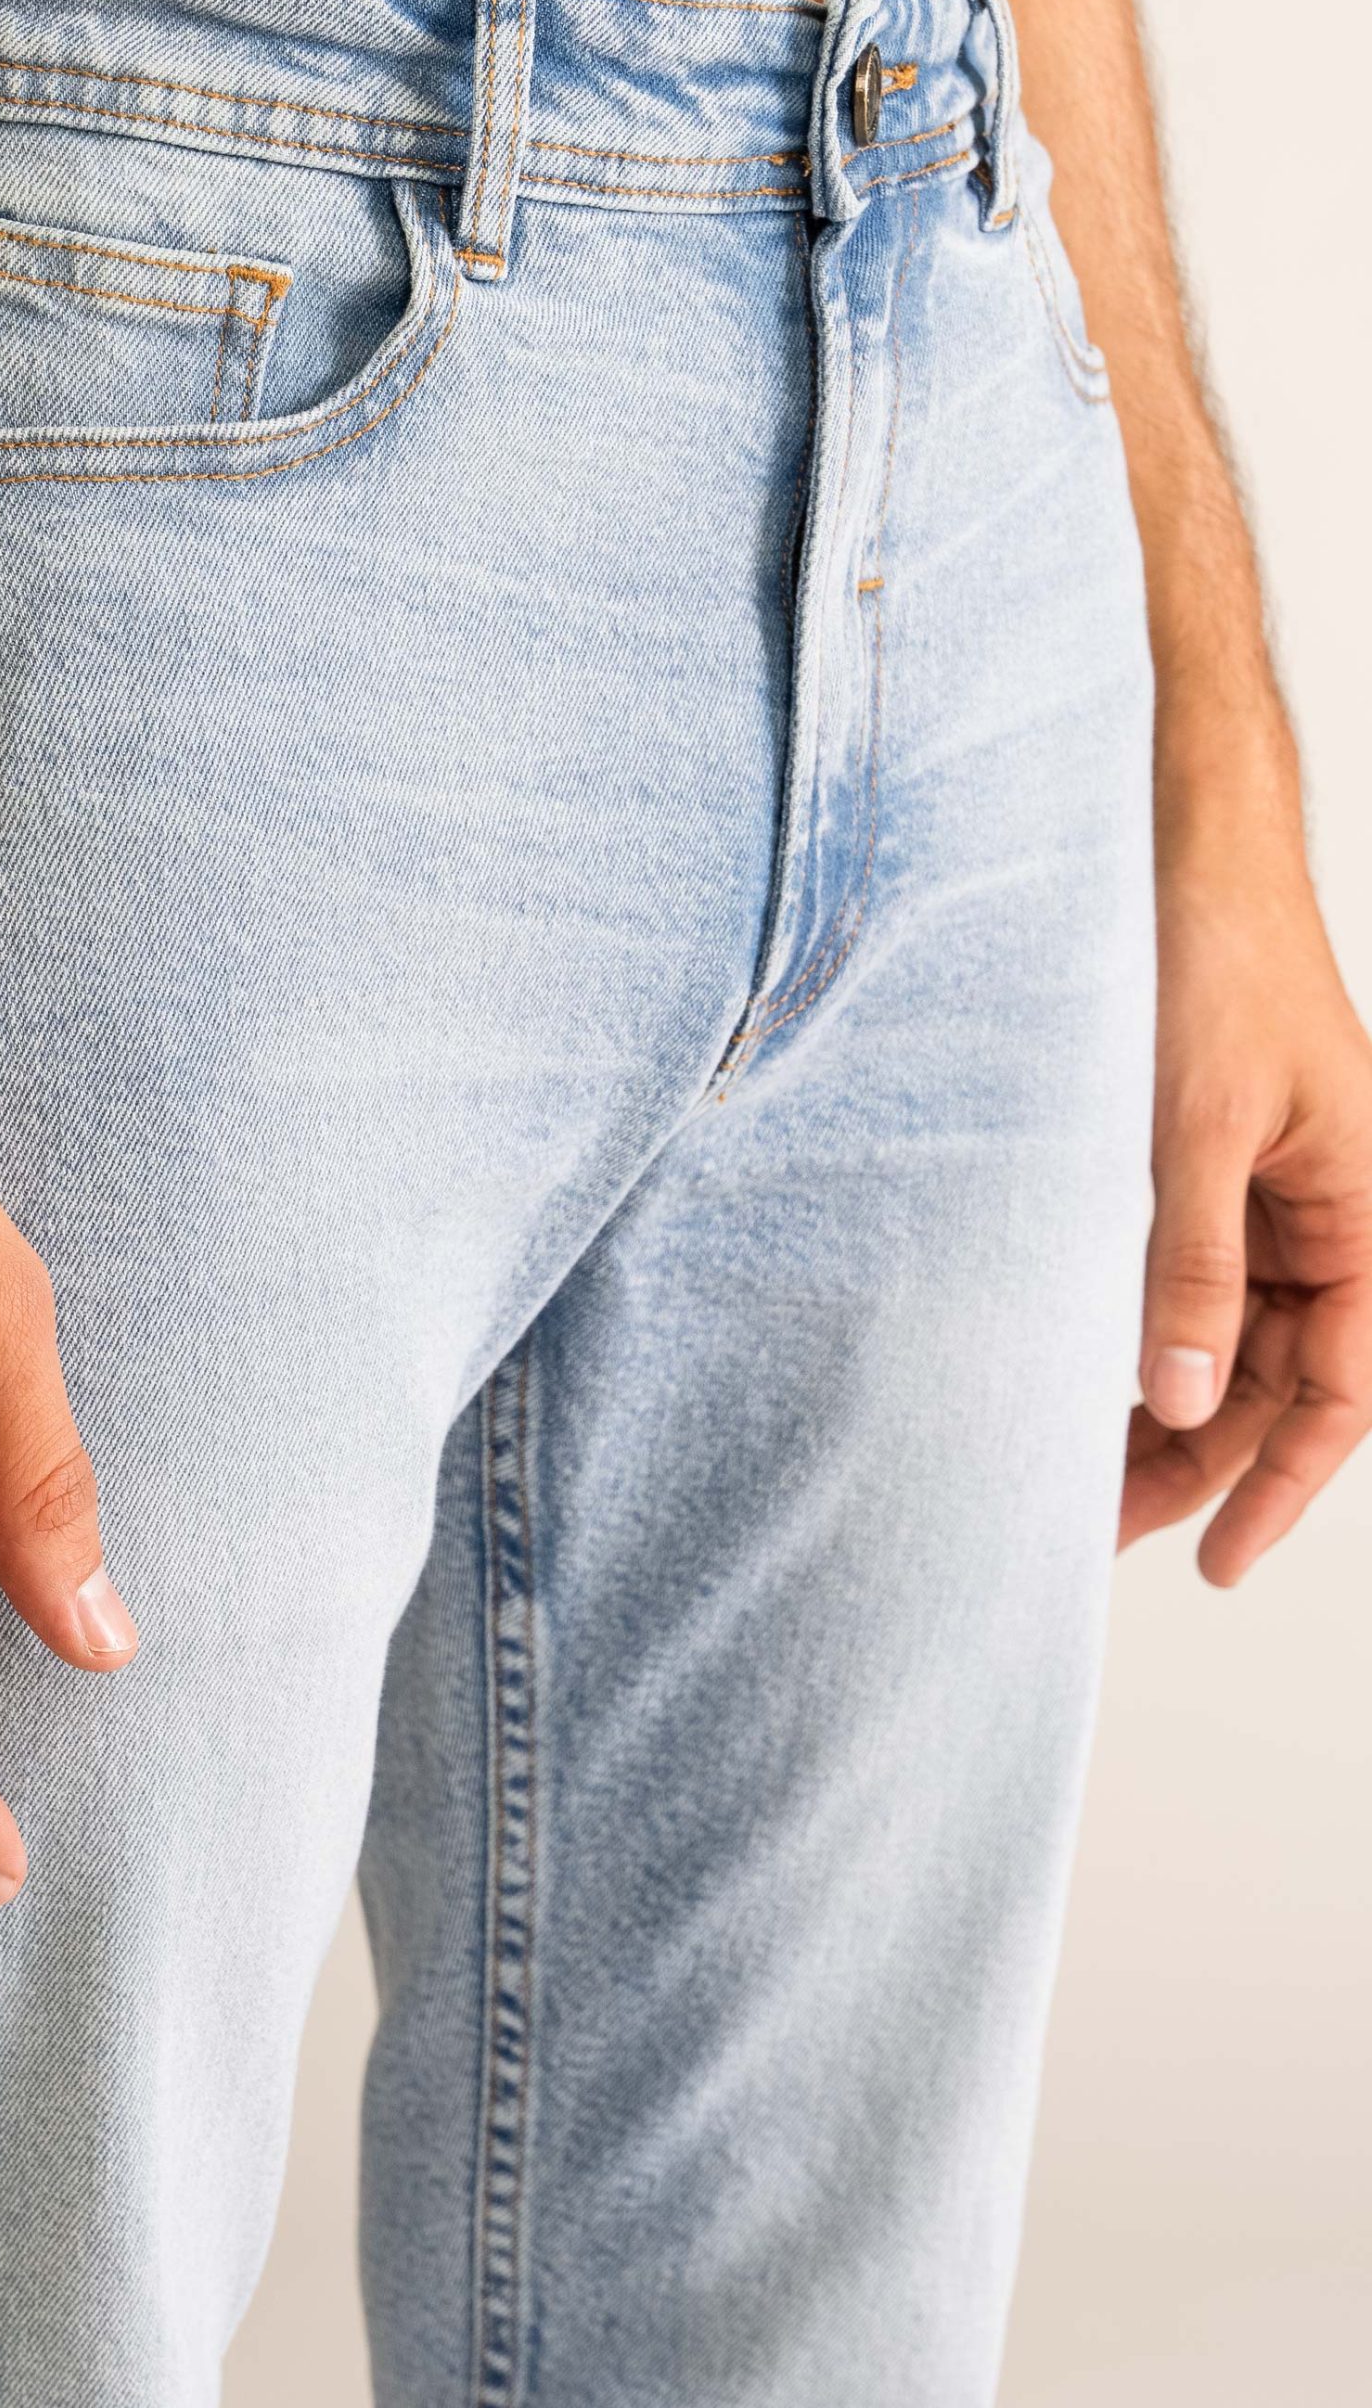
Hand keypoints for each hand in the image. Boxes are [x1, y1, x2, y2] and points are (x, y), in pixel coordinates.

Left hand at [1122, 848, 1371, 1579]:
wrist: (1179, 854)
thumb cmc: (1212, 964)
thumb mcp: (1193, 1126)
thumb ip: (1190, 1264)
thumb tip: (1185, 1397)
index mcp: (1363, 1210)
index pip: (1340, 1391)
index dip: (1279, 1485)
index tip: (1216, 1560)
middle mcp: (1325, 1217)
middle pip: (1273, 1382)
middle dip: (1196, 1463)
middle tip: (1097, 1532)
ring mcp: (1264, 1200)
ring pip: (1223, 1341)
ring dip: (1159, 1408)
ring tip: (1073, 1478)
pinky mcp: (1204, 1174)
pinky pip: (1185, 1282)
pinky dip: (1139, 1334)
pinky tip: (1078, 1379)